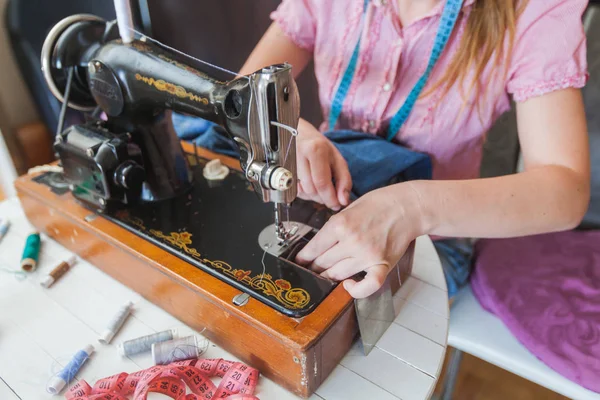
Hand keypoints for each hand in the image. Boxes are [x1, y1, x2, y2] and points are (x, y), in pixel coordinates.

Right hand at [296, 119, 351, 209]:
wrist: (298, 134)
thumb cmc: (319, 146)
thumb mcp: (337, 159)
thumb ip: (344, 180)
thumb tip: (343, 200)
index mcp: (315, 150)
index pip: (322, 183)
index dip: (330, 198)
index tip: (337, 205)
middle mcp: (299, 155)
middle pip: (312, 190)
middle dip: (323, 199)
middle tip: (331, 197)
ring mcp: (287, 163)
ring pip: (303, 192)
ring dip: (315, 196)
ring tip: (321, 188)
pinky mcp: (281, 171)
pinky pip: (295, 191)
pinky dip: (305, 193)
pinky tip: (310, 185)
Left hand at [296, 184, 421, 297]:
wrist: (407, 206)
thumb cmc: (380, 204)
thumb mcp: (349, 208)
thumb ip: (335, 226)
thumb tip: (320, 244)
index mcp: (340, 224)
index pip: (314, 248)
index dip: (303, 257)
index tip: (300, 261)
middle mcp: (352, 241)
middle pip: (323, 263)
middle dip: (313, 267)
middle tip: (309, 269)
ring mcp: (367, 255)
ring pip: (338, 275)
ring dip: (328, 277)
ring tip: (323, 276)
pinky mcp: (382, 265)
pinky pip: (367, 286)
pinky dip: (356, 290)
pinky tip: (348, 286)